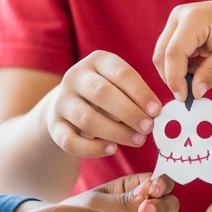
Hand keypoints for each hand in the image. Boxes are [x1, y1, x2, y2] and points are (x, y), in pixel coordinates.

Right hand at [44, 50, 160, 157]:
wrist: (68, 106)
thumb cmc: (106, 96)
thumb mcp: (119, 86)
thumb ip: (136, 95)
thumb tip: (157, 114)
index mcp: (97, 61)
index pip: (121, 73)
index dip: (141, 93)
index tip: (157, 110)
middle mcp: (75, 76)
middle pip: (102, 94)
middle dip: (129, 112)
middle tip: (149, 128)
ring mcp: (61, 101)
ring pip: (87, 119)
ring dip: (116, 132)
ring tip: (138, 140)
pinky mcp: (54, 125)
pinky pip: (71, 141)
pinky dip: (93, 148)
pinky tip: (112, 150)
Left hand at [62, 173, 178, 211]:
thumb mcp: (94, 202)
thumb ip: (120, 200)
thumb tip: (145, 194)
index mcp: (135, 188)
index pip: (160, 182)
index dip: (164, 184)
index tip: (154, 189)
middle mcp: (144, 209)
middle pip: (171, 206)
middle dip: (162, 208)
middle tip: (145, 211)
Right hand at [153, 0, 211, 101]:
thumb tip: (194, 93)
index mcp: (194, 17)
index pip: (173, 53)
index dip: (174, 79)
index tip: (184, 99)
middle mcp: (180, 16)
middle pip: (162, 54)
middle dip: (172, 78)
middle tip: (190, 96)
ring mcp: (178, 21)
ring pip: (164, 55)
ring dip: (177, 73)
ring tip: (200, 80)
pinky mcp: (179, 29)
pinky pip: (172, 53)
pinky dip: (182, 67)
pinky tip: (199, 71)